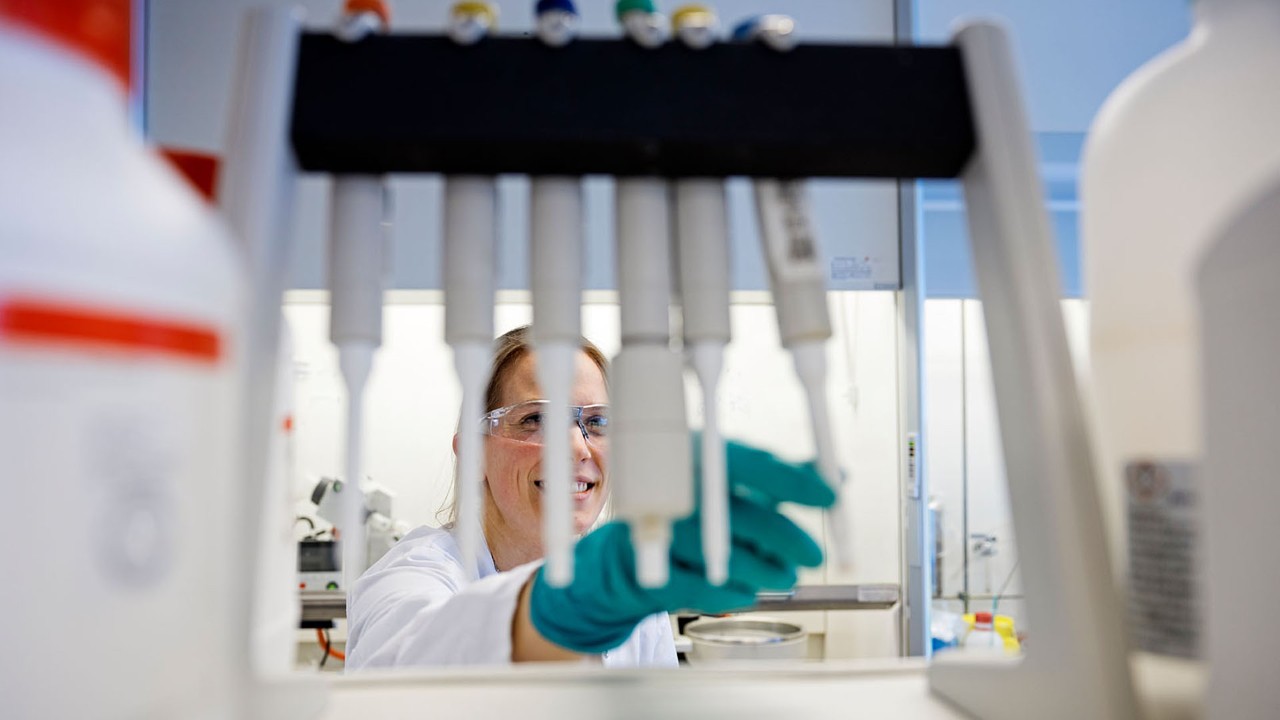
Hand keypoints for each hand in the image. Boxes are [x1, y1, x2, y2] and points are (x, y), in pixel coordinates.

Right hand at [528, 439, 835, 653]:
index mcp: (694, 457)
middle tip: (813, 555)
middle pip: (743, 513)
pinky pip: (705, 589)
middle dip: (787, 539)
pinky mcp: (650, 571)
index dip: (793, 479)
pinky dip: (733, 594)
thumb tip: (836, 475)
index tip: (831, 494)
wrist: (620, 563)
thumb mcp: (730, 488)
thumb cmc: (686, 517)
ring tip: (782, 576)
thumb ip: (780, 479)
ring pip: (727, 555)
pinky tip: (746, 592)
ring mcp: (660, 531)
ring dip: (765, 571)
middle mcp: (675, 489)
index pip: (750, 462)